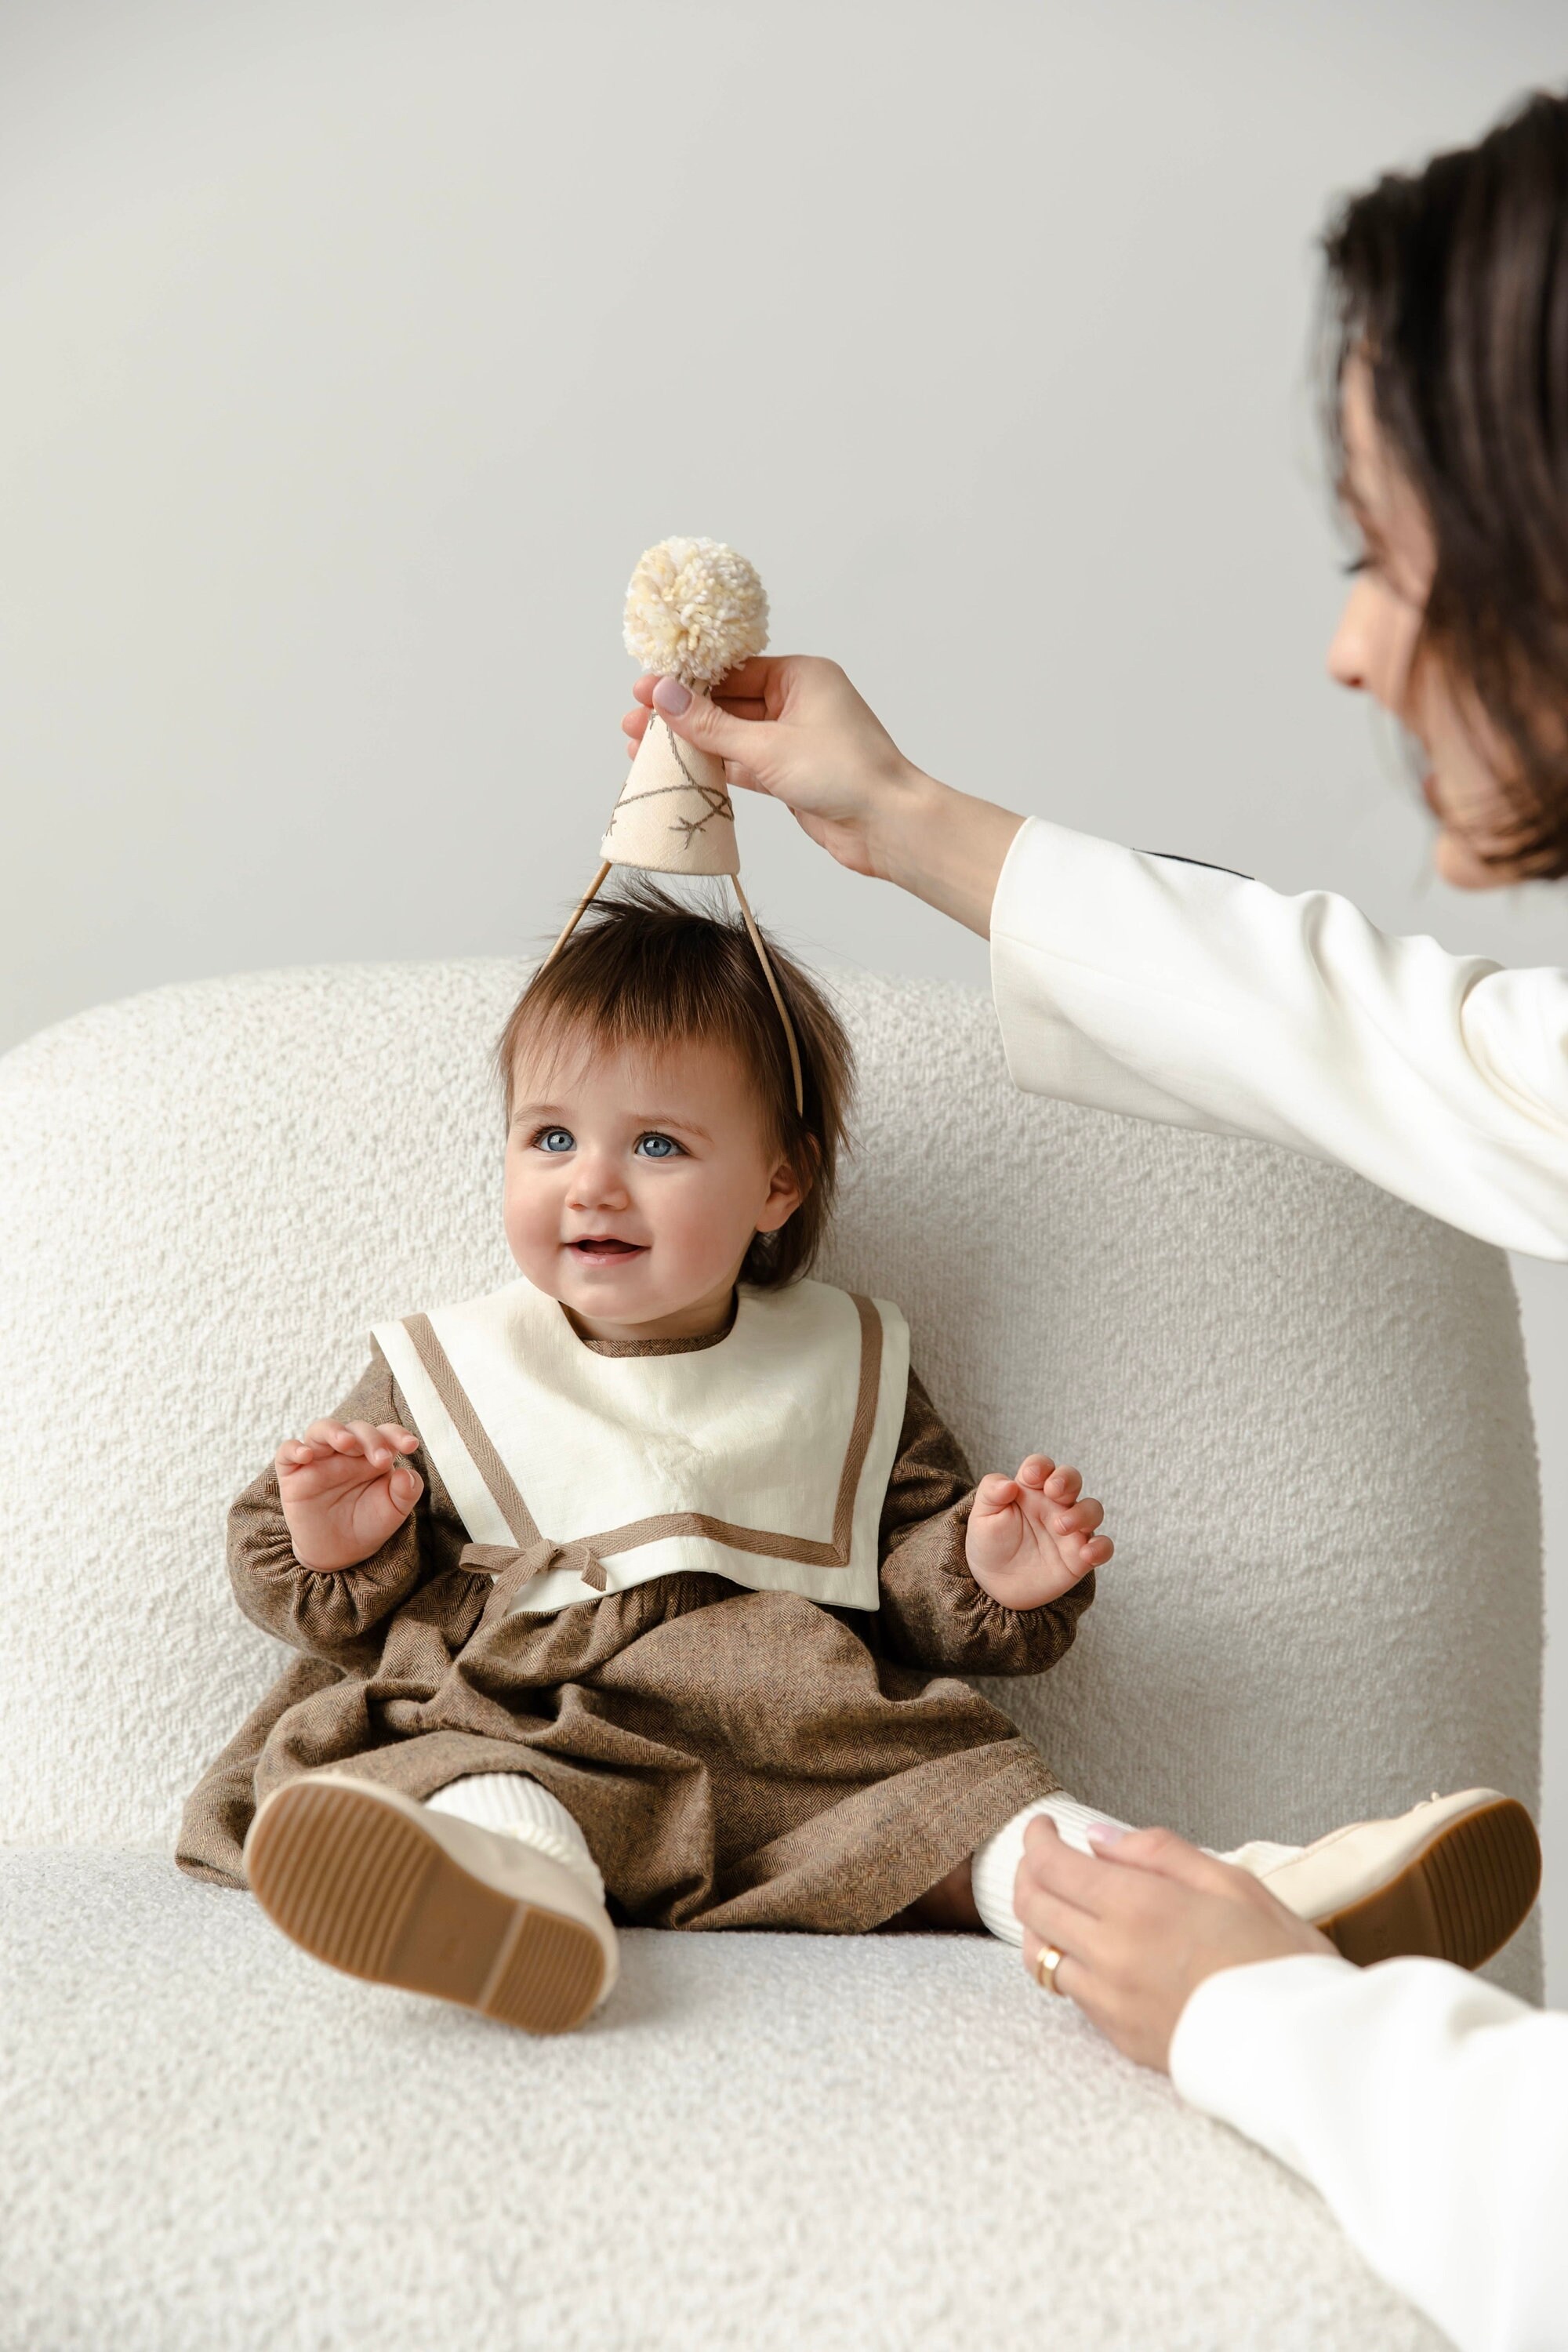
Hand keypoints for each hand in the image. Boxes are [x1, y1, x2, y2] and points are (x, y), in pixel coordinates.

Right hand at [275, 1420, 423, 1571]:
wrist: (338, 1553)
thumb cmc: (367, 1524)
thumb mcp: (393, 1511)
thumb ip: (406, 1492)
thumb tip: (408, 1473)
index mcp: (372, 1455)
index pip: (385, 1433)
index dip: (397, 1434)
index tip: (410, 1446)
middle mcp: (345, 1453)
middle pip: (356, 1429)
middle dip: (371, 1439)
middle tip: (382, 1460)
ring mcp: (318, 1460)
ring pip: (321, 1430)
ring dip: (334, 1431)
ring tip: (346, 1443)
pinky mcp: (293, 1474)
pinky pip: (287, 1452)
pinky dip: (294, 1448)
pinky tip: (306, 1455)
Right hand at [619, 657, 1023, 933]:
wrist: (889, 828)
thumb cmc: (847, 775)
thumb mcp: (768, 747)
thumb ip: (711, 725)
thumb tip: (664, 696)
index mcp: (801, 676)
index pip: (730, 671)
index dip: (685, 681)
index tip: (645, 688)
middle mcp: (797, 703)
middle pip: (725, 703)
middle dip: (679, 715)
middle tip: (633, 722)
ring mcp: (792, 740)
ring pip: (729, 737)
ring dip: (689, 744)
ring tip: (641, 748)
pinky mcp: (788, 775)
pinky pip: (739, 765)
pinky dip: (710, 769)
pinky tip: (675, 770)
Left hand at [965, 1454, 1110, 1606]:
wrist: (995, 1584)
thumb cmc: (990, 1543)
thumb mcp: (982, 1517)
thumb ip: (991, 1493)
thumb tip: (1009, 1484)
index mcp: (1030, 1490)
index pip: (1042, 1467)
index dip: (1040, 1466)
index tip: (1029, 1476)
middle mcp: (1054, 1505)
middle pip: (1072, 1480)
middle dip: (1067, 1479)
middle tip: (1054, 1491)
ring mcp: (1070, 1530)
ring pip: (1093, 1510)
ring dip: (1082, 1513)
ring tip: (1061, 1527)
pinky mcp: (1079, 1557)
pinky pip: (1102, 1547)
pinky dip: (1101, 1548)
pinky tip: (1086, 1554)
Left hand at [1014, 1819, 1333, 2072]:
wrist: (1308, 2050)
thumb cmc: (1281, 1960)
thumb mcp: (1233, 1882)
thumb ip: (1158, 1853)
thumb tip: (1100, 1840)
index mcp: (1139, 1907)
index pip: (1052, 1867)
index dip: (1037, 1840)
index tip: (1043, 1827)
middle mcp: (1112, 1956)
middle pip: (1033, 1908)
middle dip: (1028, 1874)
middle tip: (1043, 1858)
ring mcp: (1112, 2003)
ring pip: (1040, 1957)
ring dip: (1038, 1923)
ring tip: (1059, 1904)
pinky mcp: (1123, 2039)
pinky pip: (1072, 1995)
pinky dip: (1066, 1964)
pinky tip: (1091, 1951)